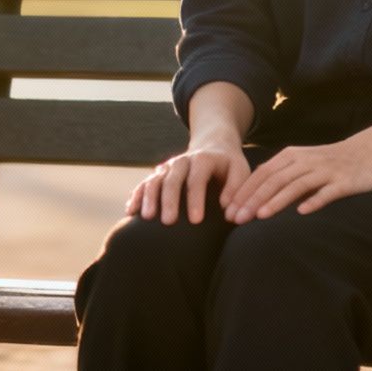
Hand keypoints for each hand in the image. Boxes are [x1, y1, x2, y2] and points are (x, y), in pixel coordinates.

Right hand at [126, 134, 249, 224]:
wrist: (213, 148)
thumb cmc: (229, 166)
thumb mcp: (240, 170)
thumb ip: (236, 188)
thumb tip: (227, 209)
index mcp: (204, 159)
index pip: (197, 178)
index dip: (195, 199)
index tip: (195, 221)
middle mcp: (183, 161)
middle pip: (172, 178)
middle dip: (169, 200)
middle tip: (168, 222)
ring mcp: (168, 167)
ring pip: (155, 179)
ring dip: (149, 197)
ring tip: (146, 218)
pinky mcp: (159, 174)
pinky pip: (144, 183)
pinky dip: (137, 195)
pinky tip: (130, 211)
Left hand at [222, 137, 371, 223]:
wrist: (367, 153)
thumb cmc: (328, 163)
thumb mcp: (301, 164)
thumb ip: (280, 177)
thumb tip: (251, 198)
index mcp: (291, 156)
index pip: (262, 174)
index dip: (244, 192)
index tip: (228, 211)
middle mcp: (305, 161)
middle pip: (274, 180)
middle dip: (253, 199)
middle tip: (237, 219)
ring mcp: (324, 171)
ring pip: (296, 185)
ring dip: (277, 200)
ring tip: (260, 216)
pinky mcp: (343, 182)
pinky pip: (327, 192)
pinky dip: (314, 201)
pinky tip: (302, 213)